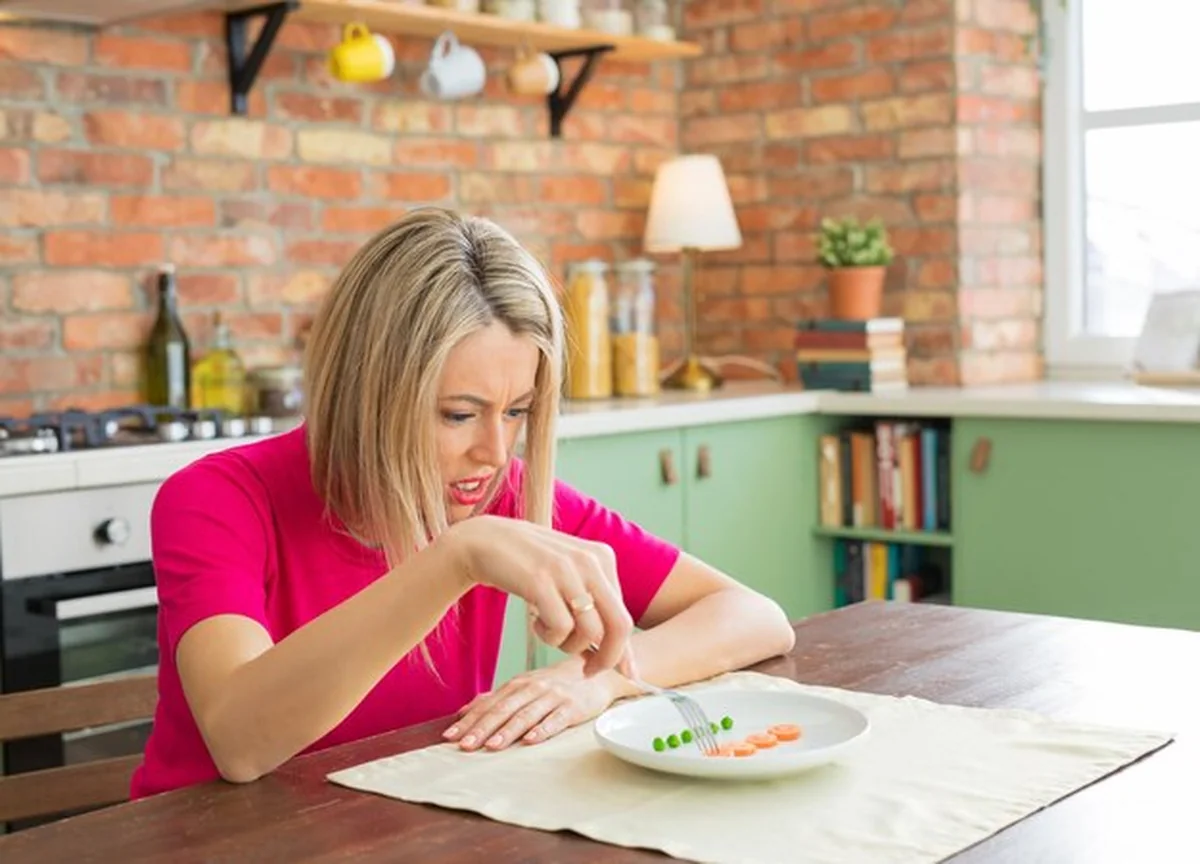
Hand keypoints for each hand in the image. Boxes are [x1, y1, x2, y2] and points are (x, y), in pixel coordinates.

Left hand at [443, 659, 621, 750]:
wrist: (595, 672)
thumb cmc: (555, 684)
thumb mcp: (523, 687)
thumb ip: (495, 698)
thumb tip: (463, 712)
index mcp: (516, 685)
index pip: (488, 705)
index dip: (469, 721)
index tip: (450, 736)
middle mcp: (531, 688)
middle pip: (503, 710)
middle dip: (483, 728)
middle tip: (465, 745)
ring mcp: (552, 696)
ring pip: (526, 715)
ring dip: (508, 731)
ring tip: (492, 746)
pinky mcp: (572, 707)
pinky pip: (556, 719)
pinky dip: (543, 729)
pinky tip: (531, 741)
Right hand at [445, 515, 634, 676]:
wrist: (484, 541)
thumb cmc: (529, 566)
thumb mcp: (570, 577)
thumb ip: (595, 607)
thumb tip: (625, 660)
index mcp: (602, 556)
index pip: (625, 614)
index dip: (621, 650)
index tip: (621, 672)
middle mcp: (590, 560)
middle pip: (619, 625)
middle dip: (608, 658)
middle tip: (589, 671)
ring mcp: (565, 569)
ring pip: (590, 632)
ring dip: (570, 646)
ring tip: (550, 631)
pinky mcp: (540, 581)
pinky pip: (560, 628)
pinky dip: (549, 636)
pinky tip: (536, 621)